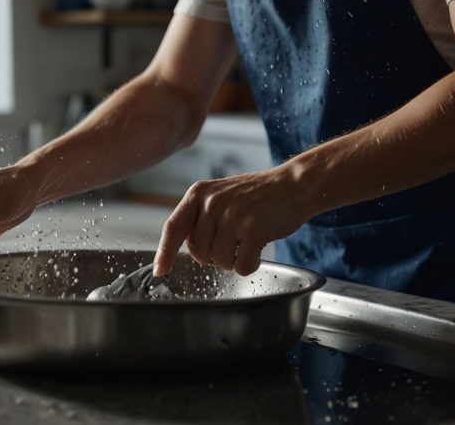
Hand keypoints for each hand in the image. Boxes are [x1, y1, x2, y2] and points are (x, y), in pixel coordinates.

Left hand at [153, 165, 310, 276]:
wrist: (294, 185)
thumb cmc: (258, 195)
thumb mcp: (220, 195)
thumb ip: (200, 217)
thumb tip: (181, 247)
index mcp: (198, 193)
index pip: (173, 227)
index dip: (164, 252)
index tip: (160, 270)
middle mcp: (211, 203)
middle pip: (197, 252)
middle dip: (213, 256)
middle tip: (232, 242)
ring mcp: (232, 216)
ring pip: (218, 261)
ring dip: (232, 260)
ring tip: (246, 242)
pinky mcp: (252, 230)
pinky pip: (241, 265)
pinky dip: (250, 265)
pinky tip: (257, 250)